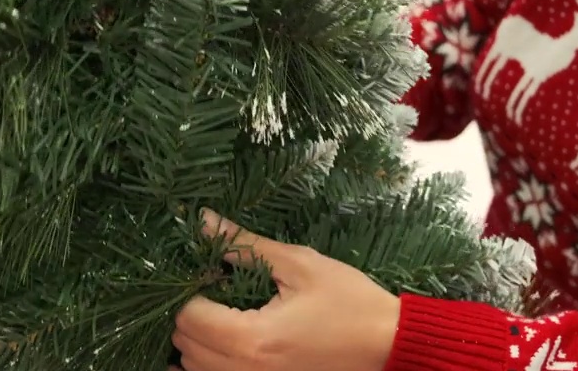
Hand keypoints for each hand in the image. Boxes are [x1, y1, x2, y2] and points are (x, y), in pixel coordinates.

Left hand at [170, 209, 400, 370]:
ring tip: (216, 313)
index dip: (189, 291)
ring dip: (195, 343)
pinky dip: (208, 364)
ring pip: (195, 369)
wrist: (391, 345)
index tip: (207, 272)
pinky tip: (218, 343)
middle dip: (189, 314)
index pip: (189, 317)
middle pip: (186, 346)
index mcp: (253, 339)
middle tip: (211, 288)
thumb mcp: (299, 264)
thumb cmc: (351, 301)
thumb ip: (244, 245)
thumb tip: (202, 222)